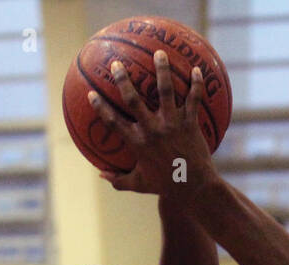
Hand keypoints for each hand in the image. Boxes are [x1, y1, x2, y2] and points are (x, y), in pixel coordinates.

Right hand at [88, 50, 216, 196]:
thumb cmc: (165, 186)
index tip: (91, 93)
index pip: (113, 122)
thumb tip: (101, 174)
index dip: (100, 108)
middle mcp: (153, 130)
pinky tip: (197, 70)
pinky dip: (196, 84)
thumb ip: (119, 180)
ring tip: (159, 53)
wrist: (194, 188)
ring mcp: (173, 125)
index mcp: (137, 143)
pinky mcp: (191, 124)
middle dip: (123, 80)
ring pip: (166, 91)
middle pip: (134, 100)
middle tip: (116, 64)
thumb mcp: (139, 184)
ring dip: (162, 70)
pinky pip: (194, 100)